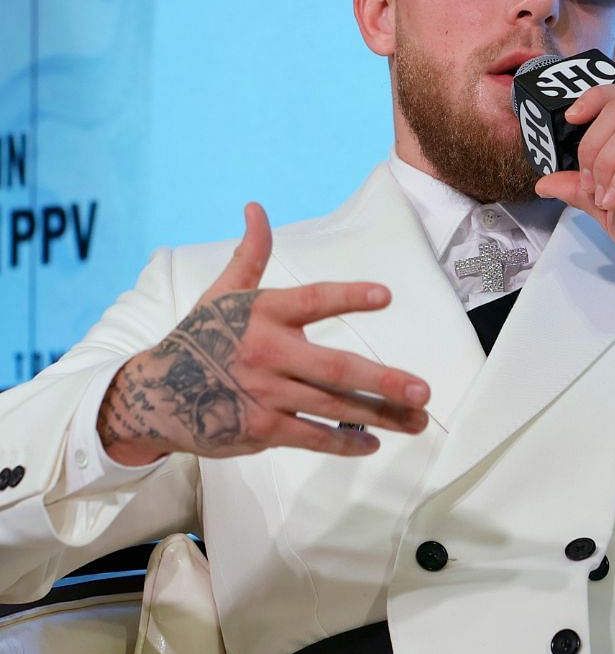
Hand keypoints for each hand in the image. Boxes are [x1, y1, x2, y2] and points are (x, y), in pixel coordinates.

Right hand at [96, 203, 430, 464]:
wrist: (151, 394)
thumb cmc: (200, 339)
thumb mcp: (220, 294)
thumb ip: (250, 255)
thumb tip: (255, 208)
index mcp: (262, 314)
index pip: (312, 300)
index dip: (348, 297)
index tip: (386, 296)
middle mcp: (266, 352)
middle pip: (335, 368)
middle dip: (384, 381)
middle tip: (424, 389)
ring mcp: (264, 394)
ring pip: (333, 406)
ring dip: (380, 416)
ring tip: (418, 420)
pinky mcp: (259, 429)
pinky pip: (311, 436)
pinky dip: (344, 442)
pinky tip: (373, 444)